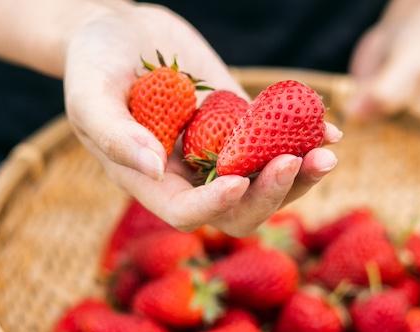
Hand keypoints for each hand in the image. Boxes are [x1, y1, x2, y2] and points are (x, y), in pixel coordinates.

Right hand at [63, 3, 340, 235]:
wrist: (118, 29)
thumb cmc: (92, 60)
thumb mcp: (88, 92)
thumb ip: (114, 133)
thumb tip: (154, 168)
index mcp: (151, 181)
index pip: (186, 213)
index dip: (213, 205)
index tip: (238, 181)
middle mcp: (189, 175)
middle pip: (238, 211)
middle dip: (270, 194)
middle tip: (294, 161)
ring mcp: (221, 151)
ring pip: (267, 183)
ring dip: (300, 176)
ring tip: (326, 152)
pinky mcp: (244, 123)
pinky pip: (279, 142)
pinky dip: (307, 139)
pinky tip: (330, 129)